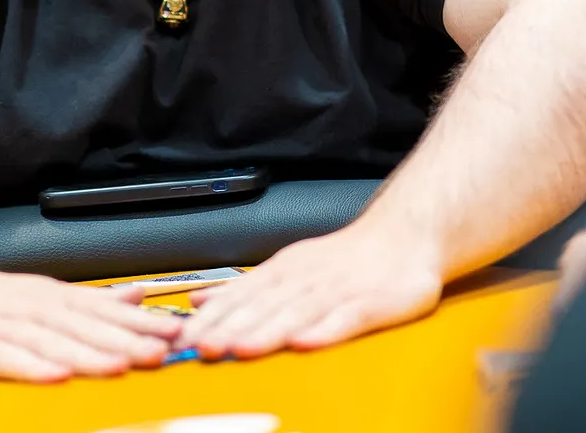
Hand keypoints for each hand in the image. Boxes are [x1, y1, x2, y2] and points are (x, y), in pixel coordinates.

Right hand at [0, 268, 181, 381]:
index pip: (105, 308)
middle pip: (87, 326)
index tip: (174, 330)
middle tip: (160, 351)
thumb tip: (139, 295)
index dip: (140, 321)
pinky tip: (56, 376)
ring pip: (55, 341)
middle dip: (125, 340)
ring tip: (119, 366)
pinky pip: (10, 358)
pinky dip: (33, 367)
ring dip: (89, 354)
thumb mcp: (46, 293)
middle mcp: (36, 308)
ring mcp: (8, 326)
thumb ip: (93, 299)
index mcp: (55, 296)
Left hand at [175, 222, 444, 359]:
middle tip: (201, 347)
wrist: (404, 237)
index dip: (211, 318)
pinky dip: (325, 331)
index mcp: (283, 271)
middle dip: (231, 329)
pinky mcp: (372, 303)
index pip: (240, 296)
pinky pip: (346, 319)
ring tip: (242, 349)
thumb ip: (245, 286)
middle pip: (263, 307)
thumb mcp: (288, 266)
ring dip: (268, 332)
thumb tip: (198, 299)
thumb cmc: (345, 260)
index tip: (182, 337)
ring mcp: (338, 291)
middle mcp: (306, 279)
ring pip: (297, 313)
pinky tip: (306, 344)